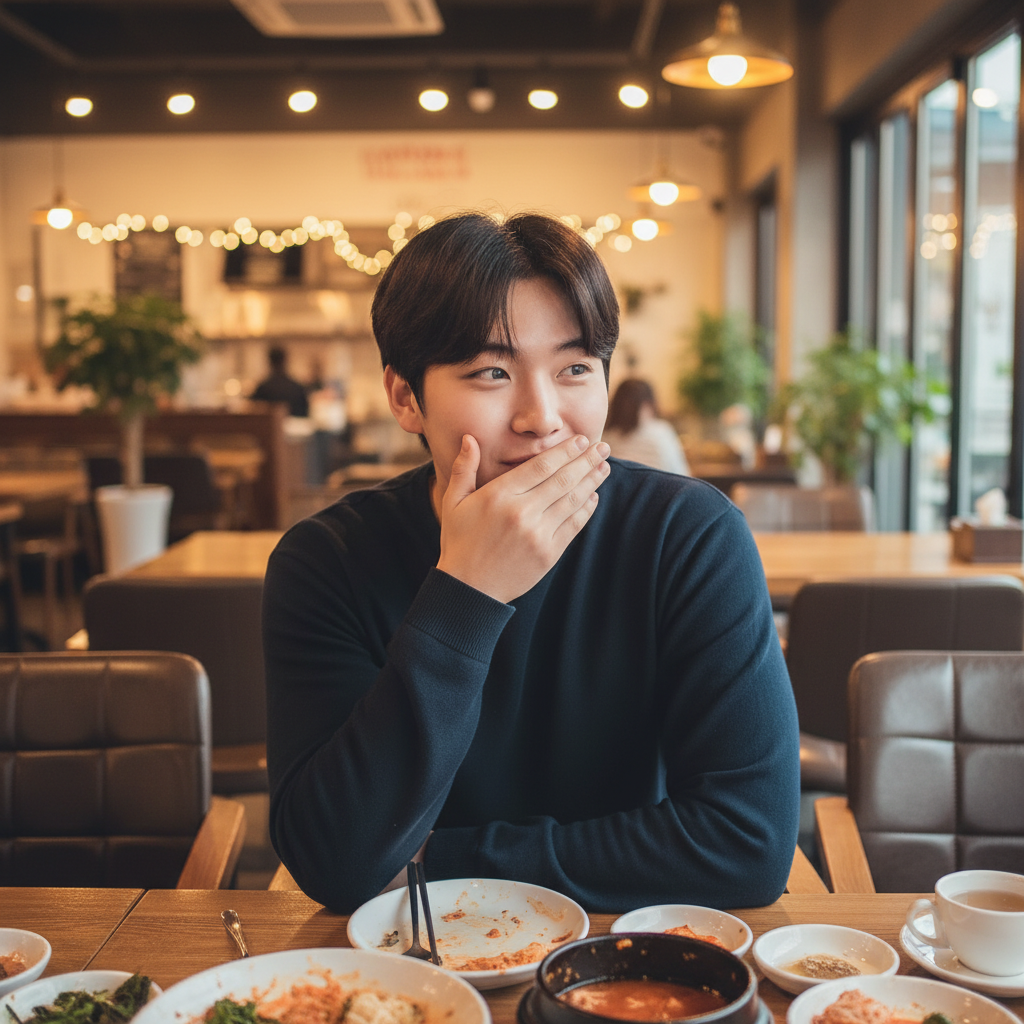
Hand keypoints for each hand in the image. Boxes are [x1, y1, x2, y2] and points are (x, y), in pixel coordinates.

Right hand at [436, 434, 609, 602]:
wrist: (468, 589)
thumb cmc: (459, 543)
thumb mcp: (453, 502)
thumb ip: (463, 469)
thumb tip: (469, 438)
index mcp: (499, 495)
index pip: (541, 465)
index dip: (565, 451)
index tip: (581, 440)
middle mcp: (521, 512)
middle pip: (563, 479)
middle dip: (586, 460)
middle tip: (603, 447)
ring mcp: (537, 534)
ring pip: (572, 500)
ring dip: (592, 481)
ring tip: (604, 467)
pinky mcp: (548, 554)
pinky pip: (573, 525)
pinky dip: (586, 509)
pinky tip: (593, 496)